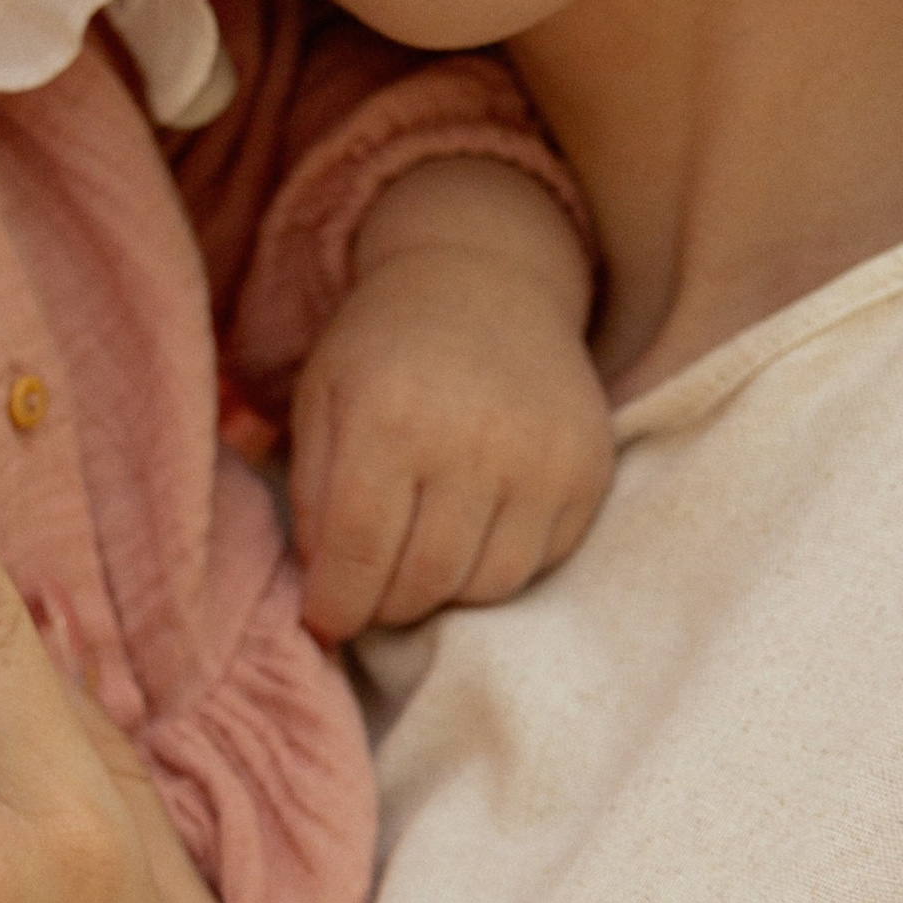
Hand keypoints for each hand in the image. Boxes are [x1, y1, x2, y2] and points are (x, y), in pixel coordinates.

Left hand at [290, 159, 610, 643]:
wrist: (487, 280)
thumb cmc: (385, 346)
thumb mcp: (323, 401)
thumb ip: (313, 497)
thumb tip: (324, 596)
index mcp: (392, 419)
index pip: (360, 554)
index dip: (336, 607)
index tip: (324, 622)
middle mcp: (475, 441)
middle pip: (425, 581)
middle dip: (386, 606)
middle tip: (369, 589)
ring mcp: (544, 459)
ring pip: (487, 585)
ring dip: (444, 591)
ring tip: (418, 555)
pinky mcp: (589, 472)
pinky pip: (540, 562)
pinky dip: (497, 564)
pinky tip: (472, 527)